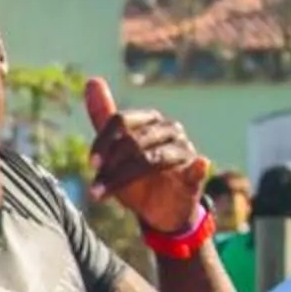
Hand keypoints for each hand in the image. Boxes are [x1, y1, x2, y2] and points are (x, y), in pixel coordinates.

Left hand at [84, 77, 210, 239]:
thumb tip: (92, 80)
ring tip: (101, 193)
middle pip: (134, 141)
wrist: (159, 211)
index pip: (122, 120)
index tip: (91, 164)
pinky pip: (197, 169)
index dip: (103, 141)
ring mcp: (185, 151)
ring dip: (123, 178)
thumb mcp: (115, 149)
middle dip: (111, 165)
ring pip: (152, 159)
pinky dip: (198, 166)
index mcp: (150, 120)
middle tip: (94, 185)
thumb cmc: (135, 177)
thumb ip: (103, 116)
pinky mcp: (195, 175)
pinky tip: (199, 164)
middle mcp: (169, 130)